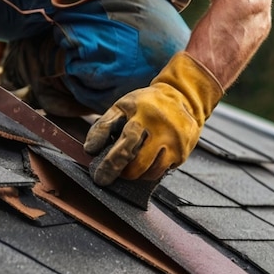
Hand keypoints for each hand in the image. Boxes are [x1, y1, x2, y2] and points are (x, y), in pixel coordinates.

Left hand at [83, 52, 223, 185]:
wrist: (182, 97)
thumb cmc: (145, 105)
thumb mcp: (121, 107)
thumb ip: (103, 126)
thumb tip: (90, 149)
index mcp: (143, 114)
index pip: (126, 143)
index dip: (111, 163)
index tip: (98, 176)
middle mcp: (162, 129)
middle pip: (139, 163)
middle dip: (121, 173)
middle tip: (109, 176)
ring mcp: (176, 142)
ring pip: (150, 172)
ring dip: (135, 173)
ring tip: (129, 165)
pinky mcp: (183, 153)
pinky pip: (161, 172)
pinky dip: (149, 171)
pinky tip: (145, 161)